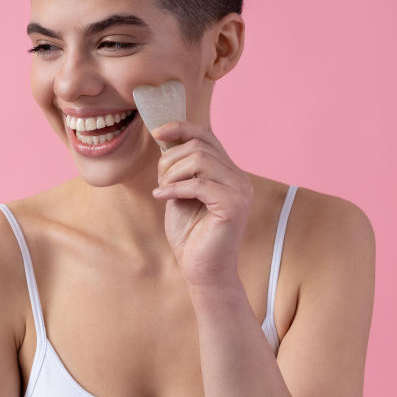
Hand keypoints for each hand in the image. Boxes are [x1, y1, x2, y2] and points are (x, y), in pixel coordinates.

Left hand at [150, 121, 254, 287]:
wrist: (201, 269)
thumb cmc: (190, 234)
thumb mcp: (179, 192)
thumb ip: (178, 168)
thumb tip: (164, 138)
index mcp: (228, 171)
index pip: (206, 135)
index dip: (181, 127)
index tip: (157, 132)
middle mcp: (238, 177)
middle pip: (199, 146)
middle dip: (170, 159)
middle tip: (160, 181)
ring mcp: (240, 191)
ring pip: (199, 160)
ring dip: (172, 173)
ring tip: (163, 190)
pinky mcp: (234, 206)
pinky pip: (198, 184)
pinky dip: (174, 188)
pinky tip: (161, 197)